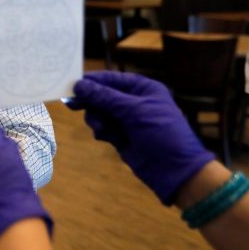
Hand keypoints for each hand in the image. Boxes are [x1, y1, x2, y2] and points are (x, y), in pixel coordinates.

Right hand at [67, 71, 214, 204]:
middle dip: (92, 102)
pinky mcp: (121, 136)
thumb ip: (105, 97)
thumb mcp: (133, 112)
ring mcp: (127, 120)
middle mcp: (134, 101)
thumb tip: (79, 85)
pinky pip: (103, 127)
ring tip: (103, 129)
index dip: (92, 81)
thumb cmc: (161, 133)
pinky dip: (102, 131)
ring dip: (97, 119)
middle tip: (72, 105)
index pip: (112, 79)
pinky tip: (109, 138)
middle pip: (102, 95)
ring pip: (99, 112)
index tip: (72, 85)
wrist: (175, 170)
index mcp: (143, 89)